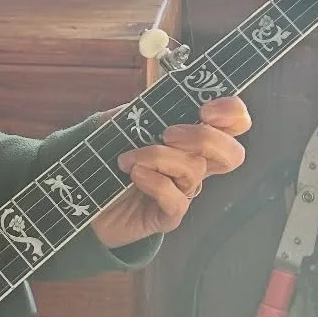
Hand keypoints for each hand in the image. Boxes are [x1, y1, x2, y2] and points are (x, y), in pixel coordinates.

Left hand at [90, 96, 250, 248]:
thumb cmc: (107, 158)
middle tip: (168, 134)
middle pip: (232, 153)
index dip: (231, 113)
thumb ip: (142, 110)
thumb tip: (156, 100)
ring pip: (194, 170)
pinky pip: (175, 199)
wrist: (83, 199)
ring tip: (127, 159)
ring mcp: (184, 192)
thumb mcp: (122, 124)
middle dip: (205, 138)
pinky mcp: (168, 216)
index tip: (205, 110)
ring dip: (158, 156)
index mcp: (191, 139)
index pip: (233, 124)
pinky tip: (134, 174)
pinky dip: (155, 182)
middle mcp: (195, 165)